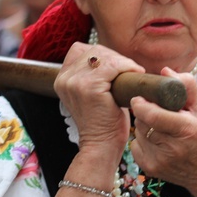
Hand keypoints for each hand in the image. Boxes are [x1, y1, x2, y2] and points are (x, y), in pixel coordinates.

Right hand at [54, 42, 144, 158]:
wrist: (102, 146)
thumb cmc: (103, 121)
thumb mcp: (92, 94)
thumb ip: (93, 74)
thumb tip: (113, 56)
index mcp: (62, 79)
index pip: (81, 50)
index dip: (102, 56)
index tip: (116, 69)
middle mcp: (64, 78)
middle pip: (94, 50)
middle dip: (115, 58)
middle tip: (128, 72)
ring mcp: (75, 82)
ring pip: (104, 56)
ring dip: (123, 62)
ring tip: (132, 74)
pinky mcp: (89, 87)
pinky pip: (113, 66)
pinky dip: (127, 67)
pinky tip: (135, 74)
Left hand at [129, 68, 196, 196]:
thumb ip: (186, 87)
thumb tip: (165, 71)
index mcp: (187, 129)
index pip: (153, 115)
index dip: (141, 104)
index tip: (138, 97)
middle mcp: (172, 147)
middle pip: (143, 122)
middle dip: (145, 113)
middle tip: (156, 111)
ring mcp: (160, 161)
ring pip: (138, 133)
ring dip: (144, 126)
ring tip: (161, 128)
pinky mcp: (152, 169)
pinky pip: (136, 146)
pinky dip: (142, 141)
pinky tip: (158, 142)